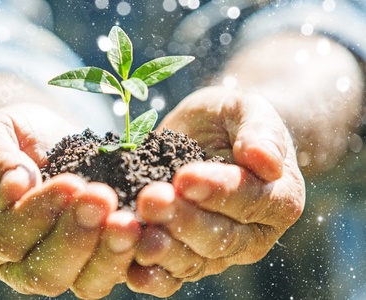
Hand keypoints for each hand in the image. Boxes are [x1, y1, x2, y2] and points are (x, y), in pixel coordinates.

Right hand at [0, 103, 139, 297]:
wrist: (42, 141)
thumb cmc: (11, 137)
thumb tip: (14, 188)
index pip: (6, 237)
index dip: (38, 214)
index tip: (71, 182)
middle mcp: (16, 261)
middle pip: (46, 271)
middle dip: (77, 237)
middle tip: (102, 197)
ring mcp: (59, 265)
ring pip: (84, 282)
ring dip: (109, 254)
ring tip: (129, 222)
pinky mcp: (93, 259)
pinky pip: (114, 271)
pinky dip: (133, 256)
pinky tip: (148, 229)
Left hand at [127, 86, 304, 296]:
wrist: (206, 136)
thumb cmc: (229, 122)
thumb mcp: (247, 110)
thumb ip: (261, 132)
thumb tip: (266, 162)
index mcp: (277, 200)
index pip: (251, 200)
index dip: (218, 191)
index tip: (185, 176)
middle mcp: (251, 235)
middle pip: (219, 238)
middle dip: (181, 220)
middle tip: (150, 199)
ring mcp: (216, 253)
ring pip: (191, 262)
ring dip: (161, 249)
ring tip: (133, 230)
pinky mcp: (185, 259)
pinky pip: (170, 277)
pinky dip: (149, 276)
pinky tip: (128, 266)